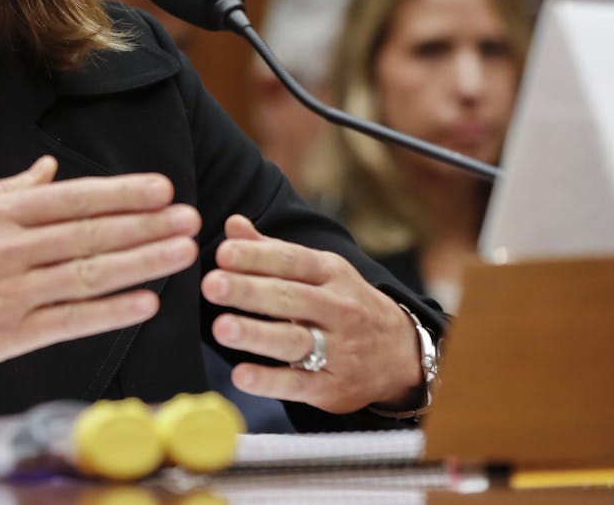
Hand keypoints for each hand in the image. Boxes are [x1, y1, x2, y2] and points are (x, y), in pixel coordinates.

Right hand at [0, 156, 199, 406]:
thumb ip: (8, 190)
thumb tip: (49, 169)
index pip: (73, 198)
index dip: (121, 193)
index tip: (160, 188)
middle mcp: (7, 249)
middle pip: (91, 234)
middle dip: (147, 225)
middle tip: (189, 218)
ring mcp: (9, 293)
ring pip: (89, 275)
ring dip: (142, 264)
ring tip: (181, 253)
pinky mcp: (7, 335)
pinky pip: (70, 320)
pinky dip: (110, 311)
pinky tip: (144, 303)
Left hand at [201, 214, 421, 413]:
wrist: (401, 353)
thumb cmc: (343, 303)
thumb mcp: (319, 271)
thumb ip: (272, 251)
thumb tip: (233, 226)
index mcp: (330, 274)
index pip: (291, 261)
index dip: (257, 257)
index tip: (223, 253)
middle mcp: (338, 309)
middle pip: (290, 298)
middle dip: (250, 291)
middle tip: (212, 285)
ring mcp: (339, 349)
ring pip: (294, 340)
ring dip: (256, 334)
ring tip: (222, 327)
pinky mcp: (333, 387)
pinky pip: (299, 383)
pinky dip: (270, 381)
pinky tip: (241, 376)